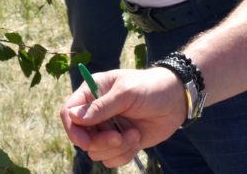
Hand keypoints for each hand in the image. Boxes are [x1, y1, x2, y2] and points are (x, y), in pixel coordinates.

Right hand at [61, 67, 187, 167]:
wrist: (176, 100)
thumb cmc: (152, 88)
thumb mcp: (127, 93)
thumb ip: (102, 106)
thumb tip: (74, 117)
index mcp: (94, 91)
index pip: (69, 111)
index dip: (73, 129)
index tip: (86, 141)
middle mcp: (97, 111)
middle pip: (81, 136)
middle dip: (100, 141)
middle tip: (118, 137)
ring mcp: (108, 127)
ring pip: (95, 151)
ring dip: (115, 148)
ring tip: (133, 134)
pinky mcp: (120, 142)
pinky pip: (110, 159)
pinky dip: (124, 154)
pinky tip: (137, 139)